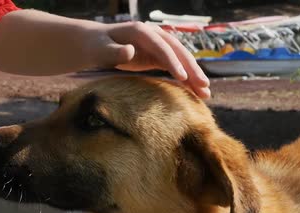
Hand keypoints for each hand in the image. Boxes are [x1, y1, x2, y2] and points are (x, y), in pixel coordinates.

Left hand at [89, 22, 210, 98]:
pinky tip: (195, 92)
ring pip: (180, 59)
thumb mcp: (100, 49)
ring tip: (206, 94)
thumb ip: (114, 52)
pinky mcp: (156, 56)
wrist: (94, 44)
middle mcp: (153, 35)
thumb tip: (130, 52)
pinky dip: (185, 79)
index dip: (172, 61)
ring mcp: (157, 45)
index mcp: (140, 31)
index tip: (182, 77)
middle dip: (191, 68)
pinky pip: (174, 67)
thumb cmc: (95, 47)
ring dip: (194, 76)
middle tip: (204, 86)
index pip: (161, 46)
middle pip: (177, 51)